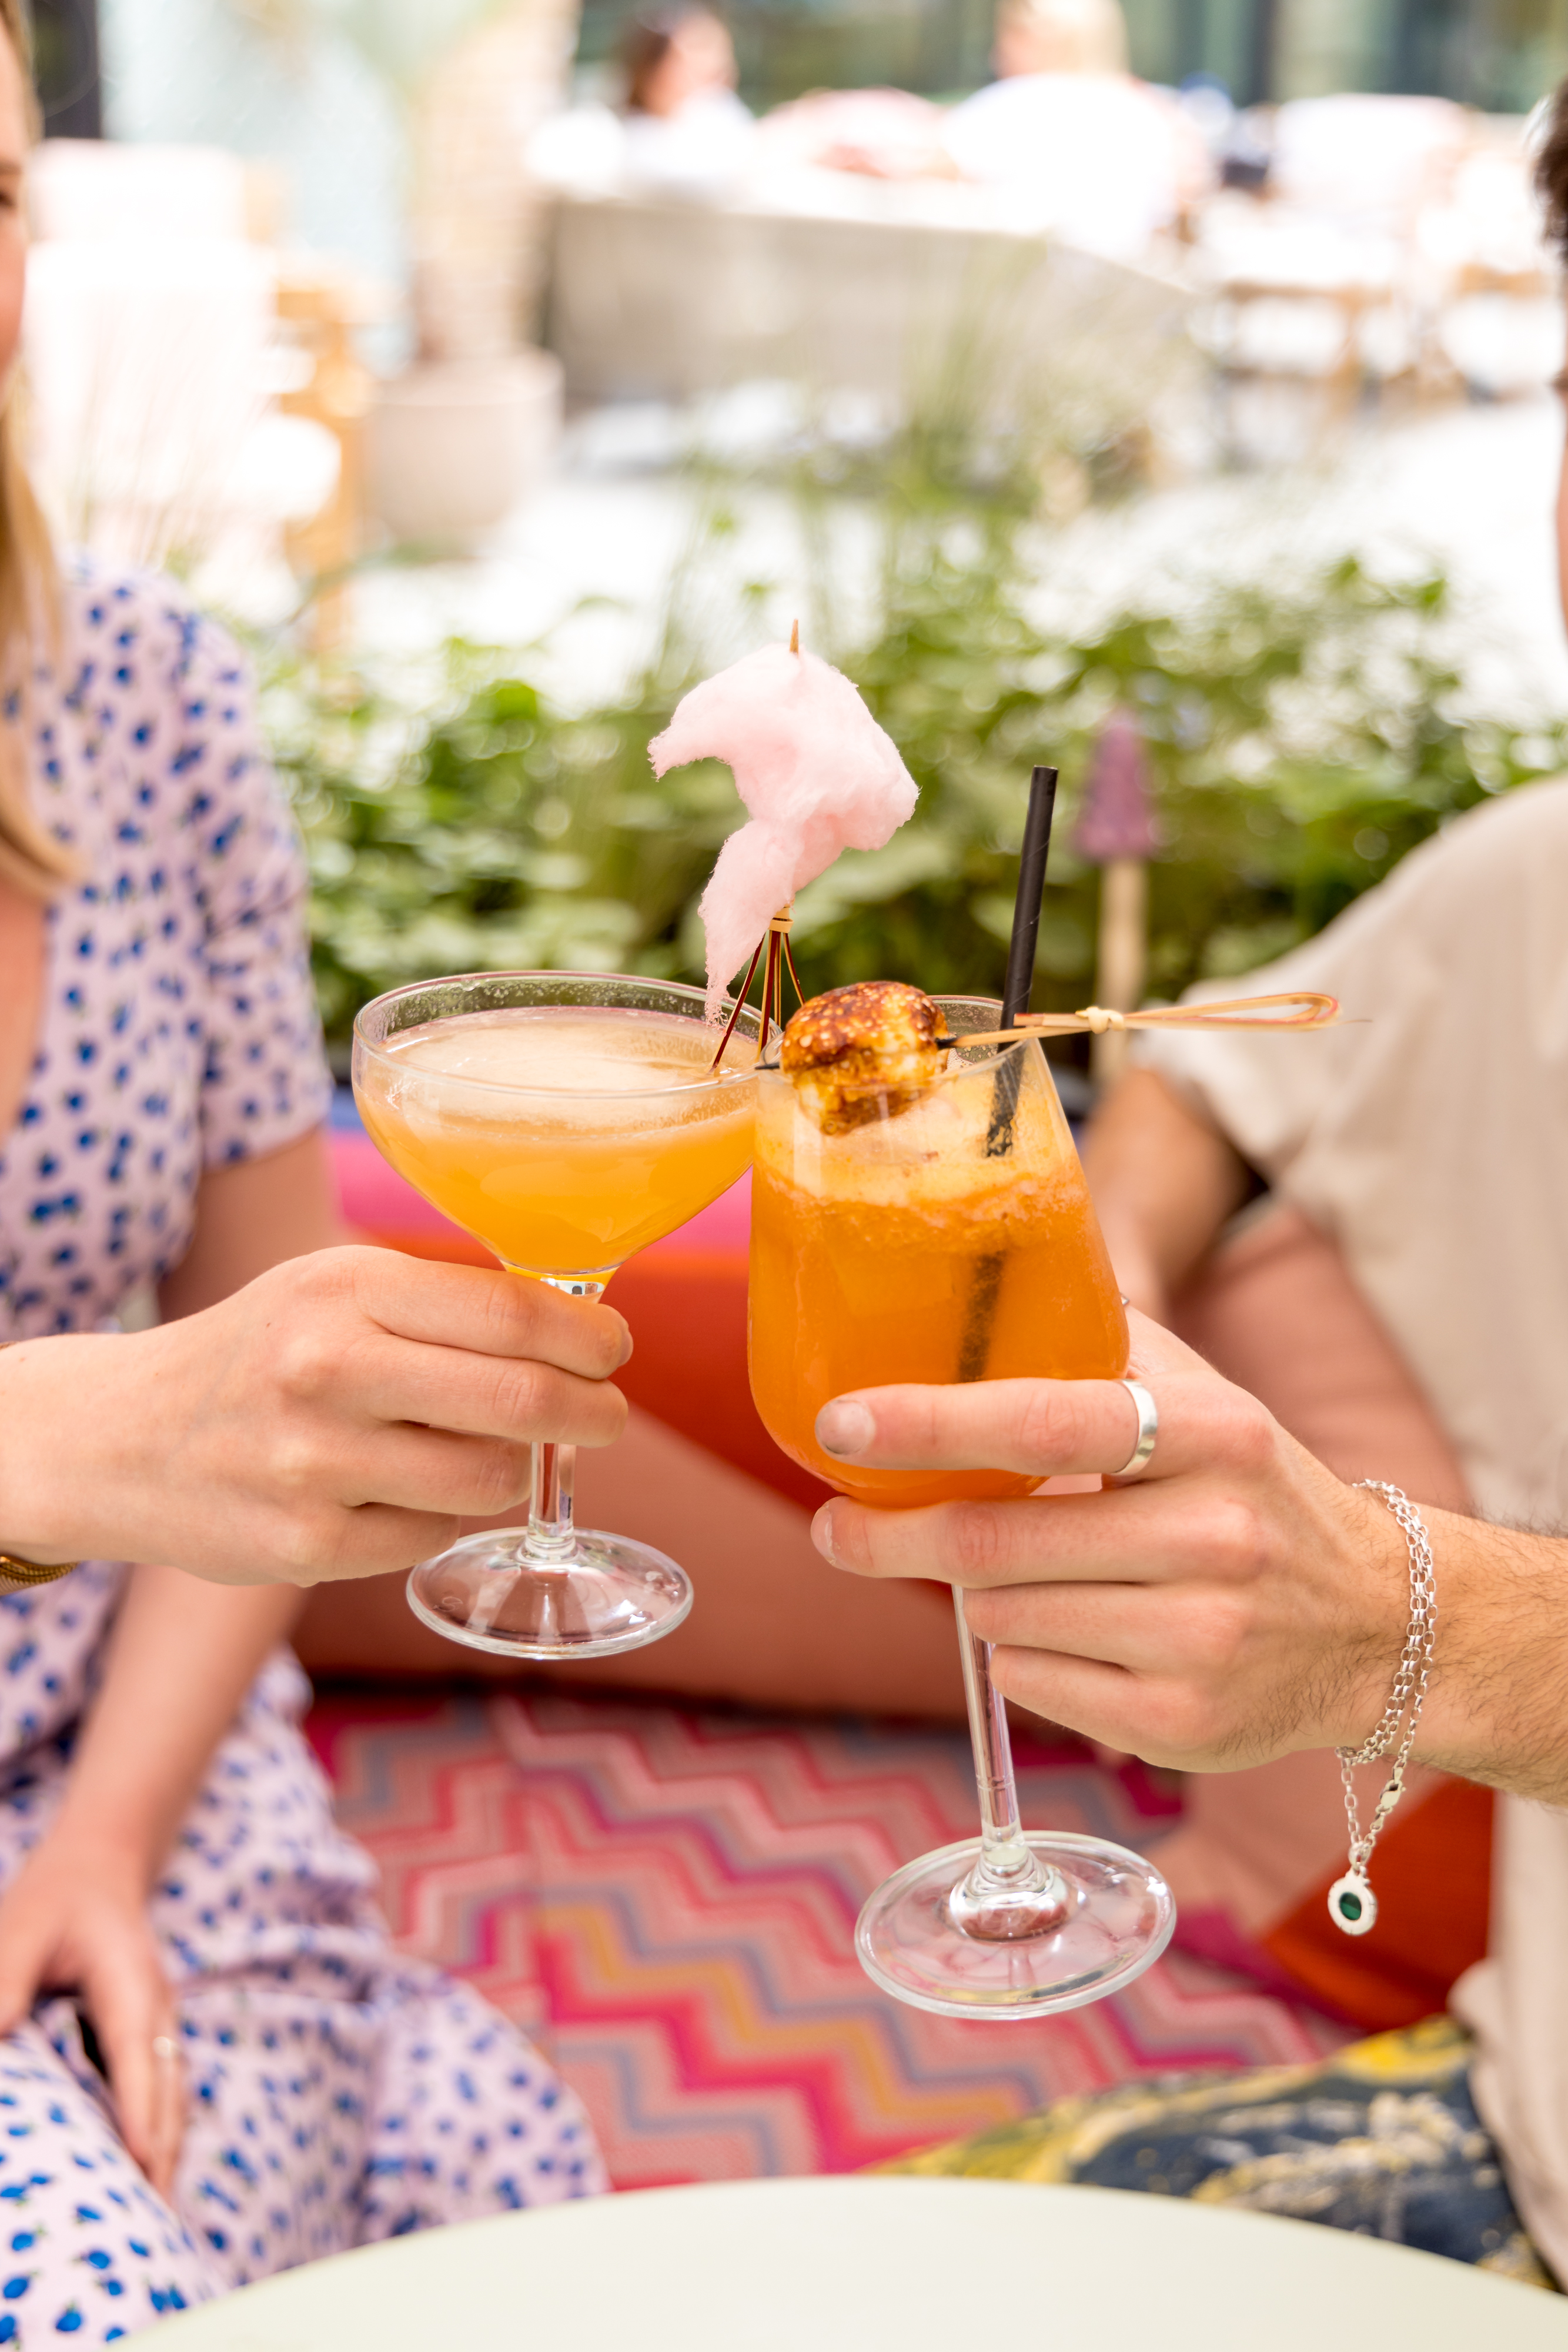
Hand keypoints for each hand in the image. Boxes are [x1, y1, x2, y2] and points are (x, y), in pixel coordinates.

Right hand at [0, 1248, 631, 1585]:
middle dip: (592, 1411)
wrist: (121, 1436)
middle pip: (521, 1400)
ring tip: (486, 1450)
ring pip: (491, 1481)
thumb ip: (444, 1304)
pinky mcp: (305, 1547)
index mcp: (345, 1289)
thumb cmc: (262, 1351)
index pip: (511, 1314)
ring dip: (512, 1469)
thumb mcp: (336, 1289)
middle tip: (608, 1414)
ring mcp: (314, 1466)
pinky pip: (434, 1538)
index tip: (615, 1350)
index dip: (590, 1337)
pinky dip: (443, 1518)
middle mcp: (328, 1371)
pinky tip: (404, 1493)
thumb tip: (578, 1333)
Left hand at [0, 1835, 182, 2196]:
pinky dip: (158, 2136)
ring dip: (164, 2154)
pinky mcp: (149, 2040)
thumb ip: (5, 1983)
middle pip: (167, 2090)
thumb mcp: (20, 1930)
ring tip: (154, 2219)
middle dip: (162, 2154)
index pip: (136, 2051)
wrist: (101, 1868)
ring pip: (172, 2099)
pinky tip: (144, 2175)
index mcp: (130, 1981)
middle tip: (151, 2222)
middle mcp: (156, 2009)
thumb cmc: (55, 1899)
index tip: (142, 2160)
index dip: (140, 2107)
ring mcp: (159, 2026)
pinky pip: (162, 2096)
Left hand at [807, 1314, 1410, 1770]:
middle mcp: (1217, 1536)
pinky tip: (1067, 1632)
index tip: (840, 1425)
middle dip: (895, 1535)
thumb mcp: (1202, 1400)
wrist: (1378, 1622)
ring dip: (978, 1595)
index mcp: (1213, 1434)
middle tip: (837, 1528)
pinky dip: (1019, 1654)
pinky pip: (1033, 1683)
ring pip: (1003, 1618)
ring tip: (1017, 1576)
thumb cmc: (1249, 1489)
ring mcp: (1205, 1640)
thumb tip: (971, 1293)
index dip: (929, 1424)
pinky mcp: (1184, 1724)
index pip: (1045, 1421)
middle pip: (996, 1541)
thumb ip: (1098, 1347)